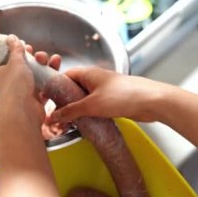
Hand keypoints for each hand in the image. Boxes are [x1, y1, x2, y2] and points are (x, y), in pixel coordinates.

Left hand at [0, 35, 60, 126]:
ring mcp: (26, 92)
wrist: (23, 114)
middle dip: (38, 59)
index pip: (13, 59)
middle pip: (29, 67)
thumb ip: (15, 50)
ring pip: (39, 77)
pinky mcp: (37, 101)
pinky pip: (46, 89)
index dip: (22, 52)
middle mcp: (15, 82)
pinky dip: (52, 82)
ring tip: (55, 61)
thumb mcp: (16, 63)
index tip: (29, 47)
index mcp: (5, 72)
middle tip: (42, 57)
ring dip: (48, 68)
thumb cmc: (16, 87)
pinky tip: (57, 75)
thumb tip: (10, 37)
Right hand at [50, 67, 174, 122]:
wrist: (151, 101)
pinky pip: (94, 105)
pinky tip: (83, 123)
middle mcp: (95, 79)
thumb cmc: (124, 96)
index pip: (65, 76)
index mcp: (88, 73)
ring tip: (67, 122)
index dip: (54, 87)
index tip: (46, 99)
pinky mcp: (112, 100)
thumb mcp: (92, 104)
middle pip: (73, 88)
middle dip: (63, 101)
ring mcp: (104, 90)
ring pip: (84, 98)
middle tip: (55, 114)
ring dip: (75, 109)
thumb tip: (54, 115)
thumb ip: (71, 110)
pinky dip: (87, 113)